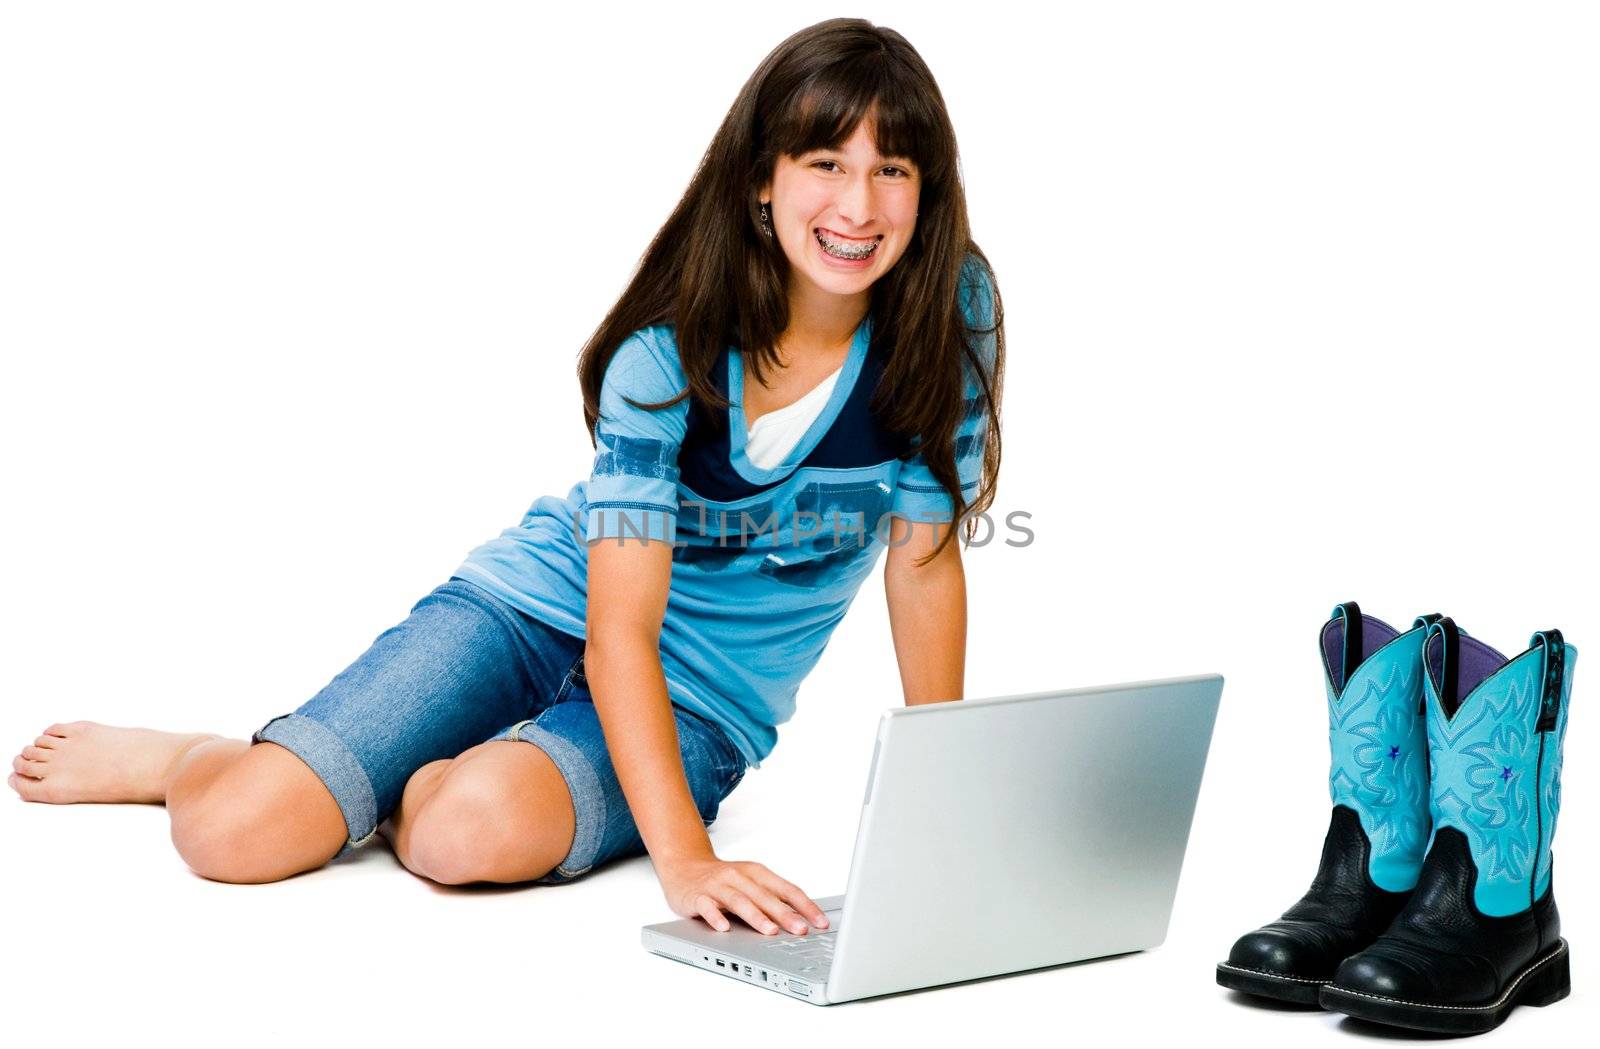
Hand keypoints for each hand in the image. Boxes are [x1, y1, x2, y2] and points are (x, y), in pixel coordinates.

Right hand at [655, 854, 829, 935]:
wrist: (684, 867)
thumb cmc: (724, 880)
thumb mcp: (751, 884)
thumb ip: (772, 900)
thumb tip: (803, 920)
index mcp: (757, 873)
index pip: (786, 889)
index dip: (805, 905)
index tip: (821, 922)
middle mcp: (738, 876)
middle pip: (765, 896)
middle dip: (785, 914)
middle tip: (801, 930)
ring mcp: (717, 885)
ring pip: (739, 900)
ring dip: (756, 916)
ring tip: (770, 931)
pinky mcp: (696, 896)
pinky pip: (707, 906)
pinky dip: (716, 916)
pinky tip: (724, 928)